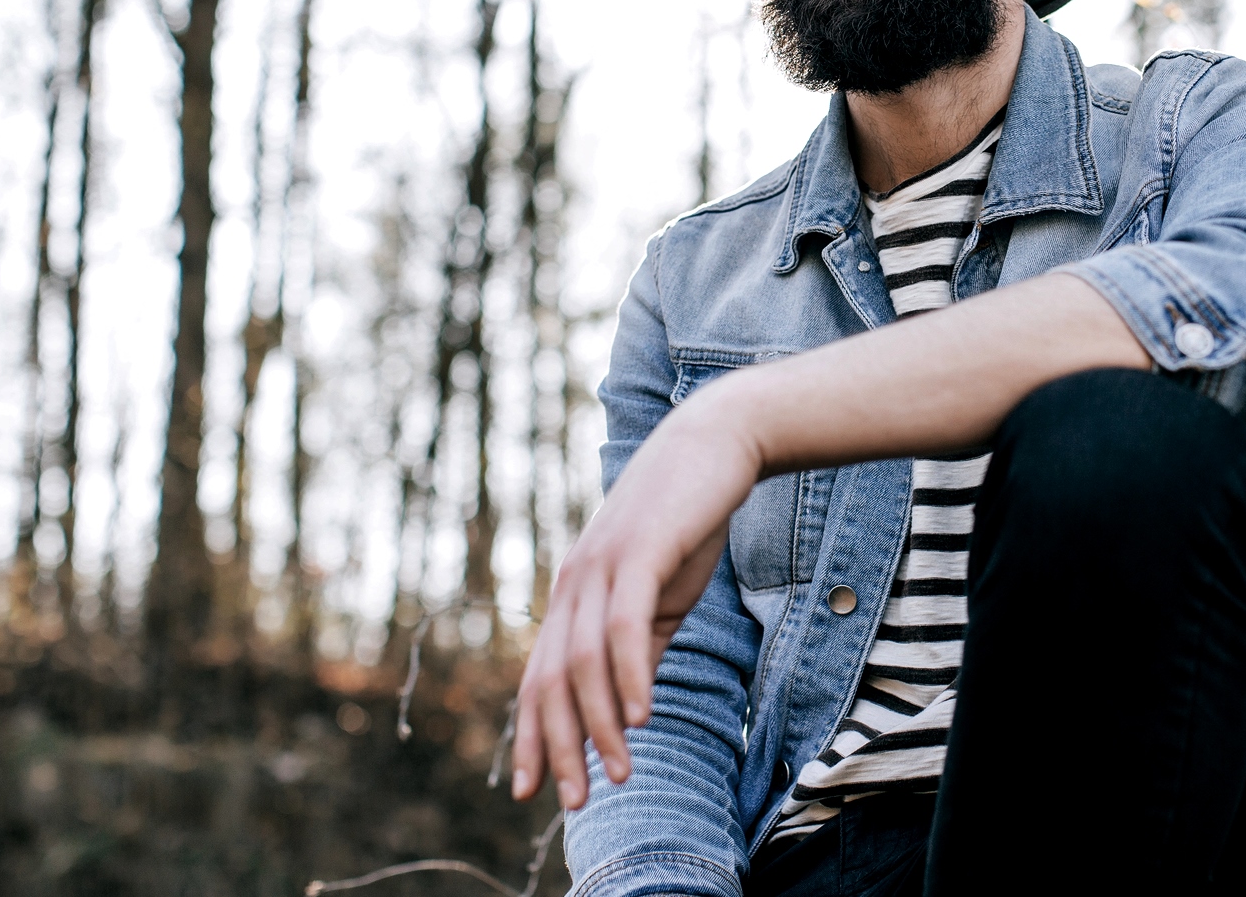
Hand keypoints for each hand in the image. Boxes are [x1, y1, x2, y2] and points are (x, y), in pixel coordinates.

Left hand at [510, 384, 761, 808]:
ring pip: (583, 663)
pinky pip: (623, 627)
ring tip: (619, 773)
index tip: (530, 791)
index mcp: (575, 595)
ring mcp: (601, 566)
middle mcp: (575, 583)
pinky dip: (629, 676)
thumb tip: (628, 706)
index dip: (531, 736)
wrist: (716, 444)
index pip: (539, 678)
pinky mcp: (638, 552)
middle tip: (574, 802)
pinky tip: (643, 716)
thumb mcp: (661, 594)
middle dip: (557, 747)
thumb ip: (641, 646)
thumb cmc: (689, 520)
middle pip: (549, 680)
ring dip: (599, 725)